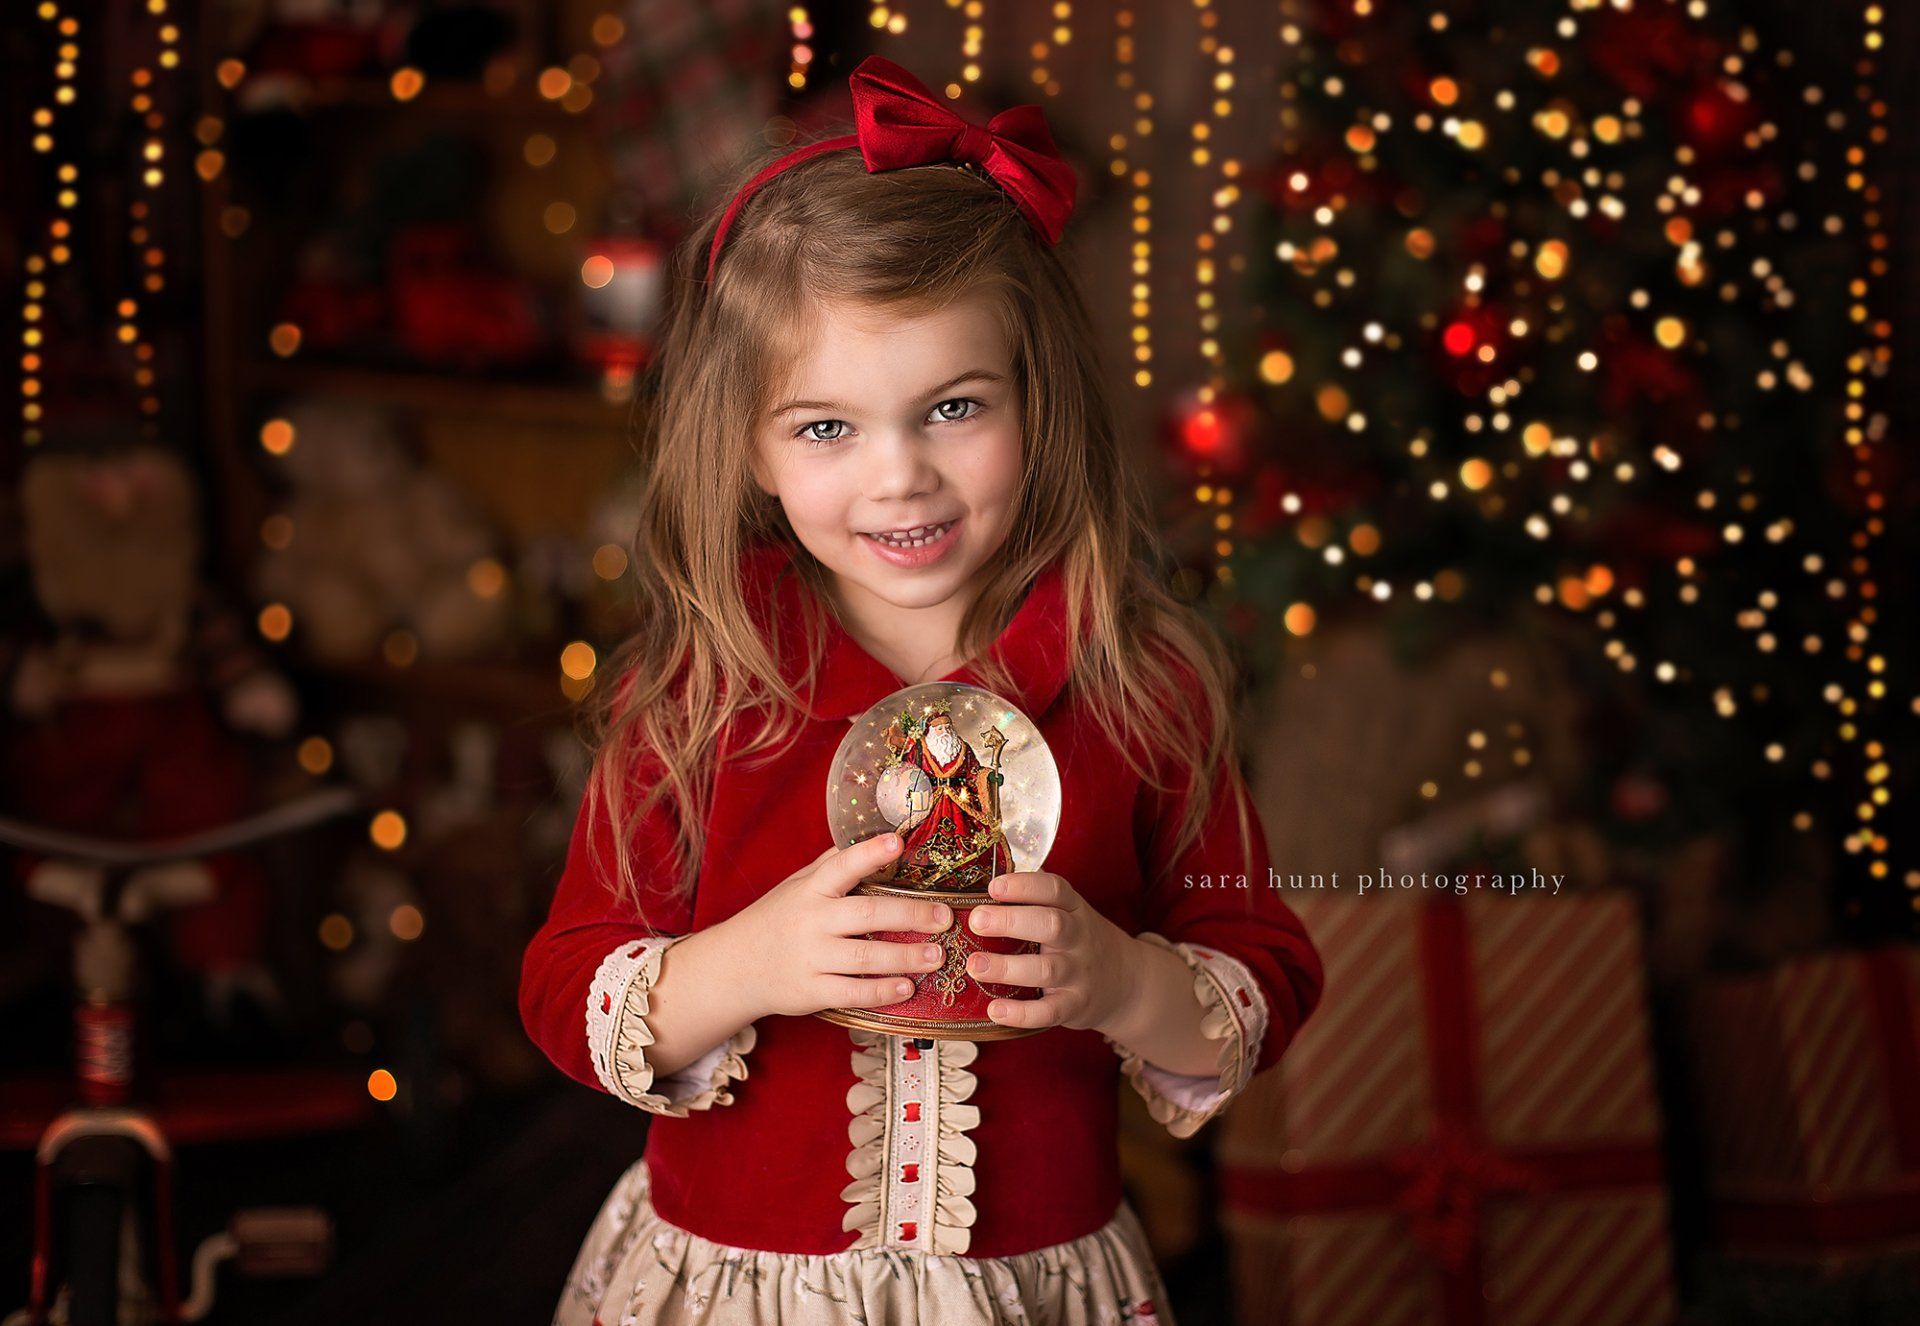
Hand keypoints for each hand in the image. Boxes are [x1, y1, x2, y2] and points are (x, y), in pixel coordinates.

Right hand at [725, 834, 955, 1019]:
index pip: (841, 866)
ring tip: (936, 955)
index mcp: (810, 890)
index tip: (897, 842)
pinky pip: (852, 993)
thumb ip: (832, 866)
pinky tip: (907, 988)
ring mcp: (810, 958)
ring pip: (865, 958)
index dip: (869, 853)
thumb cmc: (776, 919)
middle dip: (910, 915)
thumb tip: (874, 836)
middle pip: (866, 915)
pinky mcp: (810, 992)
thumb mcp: (797, 885)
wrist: (734, 967)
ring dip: (905, 957)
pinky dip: (882, 992)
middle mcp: (810, 922)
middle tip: (944, 917)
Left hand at [964, 872, 1135, 1032]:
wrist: (1126, 982)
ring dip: (1007, 968)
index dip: (1024, 885)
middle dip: (1011, 921)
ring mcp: (1079, 973)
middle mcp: (1079, 938)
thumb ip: (1037, 895)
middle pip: (1050, 925)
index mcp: (1074, 909)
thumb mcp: (1070, 912)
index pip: (1054, 889)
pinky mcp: (1075, 1006)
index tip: (993, 886)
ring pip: (1046, 969)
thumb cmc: (1080, 941)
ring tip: (974, 965)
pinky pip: (1049, 1011)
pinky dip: (1022, 1013)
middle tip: (976, 920)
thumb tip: (992, 869)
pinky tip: (994, 1010)